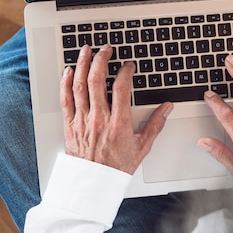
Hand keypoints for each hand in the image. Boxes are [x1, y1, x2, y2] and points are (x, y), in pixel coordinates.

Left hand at [60, 44, 172, 173]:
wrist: (94, 183)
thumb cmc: (117, 167)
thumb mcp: (142, 147)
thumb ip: (155, 125)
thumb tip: (166, 108)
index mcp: (118, 123)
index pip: (122, 88)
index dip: (125, 71)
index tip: (128, 65)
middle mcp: (98, 119)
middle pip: (98, 80)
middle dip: (101, 60)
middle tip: (106, 49)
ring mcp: (82, 120)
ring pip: (80, 85)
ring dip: (83, 64)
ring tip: (86, 50)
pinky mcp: (70, 124)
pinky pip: (65, 99)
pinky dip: (66, 82)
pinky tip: (69, 71)